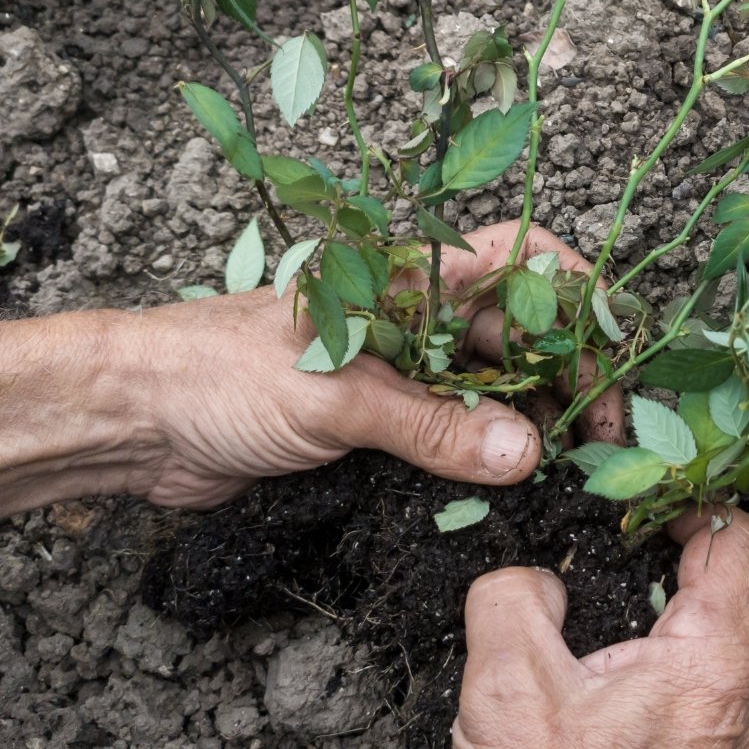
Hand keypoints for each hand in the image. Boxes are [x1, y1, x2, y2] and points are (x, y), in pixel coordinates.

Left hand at [129, 221, 622, 508]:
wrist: (132, 420)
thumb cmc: (218, 373)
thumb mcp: (334, 397)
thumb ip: (430, 426)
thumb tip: (524, 453)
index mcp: (406, 281)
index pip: (514, 260)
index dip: (572, 290)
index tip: (616, 343)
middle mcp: (410, 321)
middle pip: (516, 336)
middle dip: (566, 377)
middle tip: (600, 439)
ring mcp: (394, 374)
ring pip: (488, 391)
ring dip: (529, 425)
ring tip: (567, 470)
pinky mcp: (373, 427)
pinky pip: (448, 437)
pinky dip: (483, 460)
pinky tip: (510, 488)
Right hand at [451, 508, 748, 748]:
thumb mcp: (506, 681)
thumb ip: (516, 595)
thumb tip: (534, 581)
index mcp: (712, 664)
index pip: (733, 541)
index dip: (689, 496)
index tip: (645, 485)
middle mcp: (736, 700)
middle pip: (710, 591)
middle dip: (648, 565)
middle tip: (590, 550)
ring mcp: (722, 741)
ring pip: (689, 645)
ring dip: (637, 625)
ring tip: (575, 631)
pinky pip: (677, 694)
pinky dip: (636, 672)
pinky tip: (582, 691)